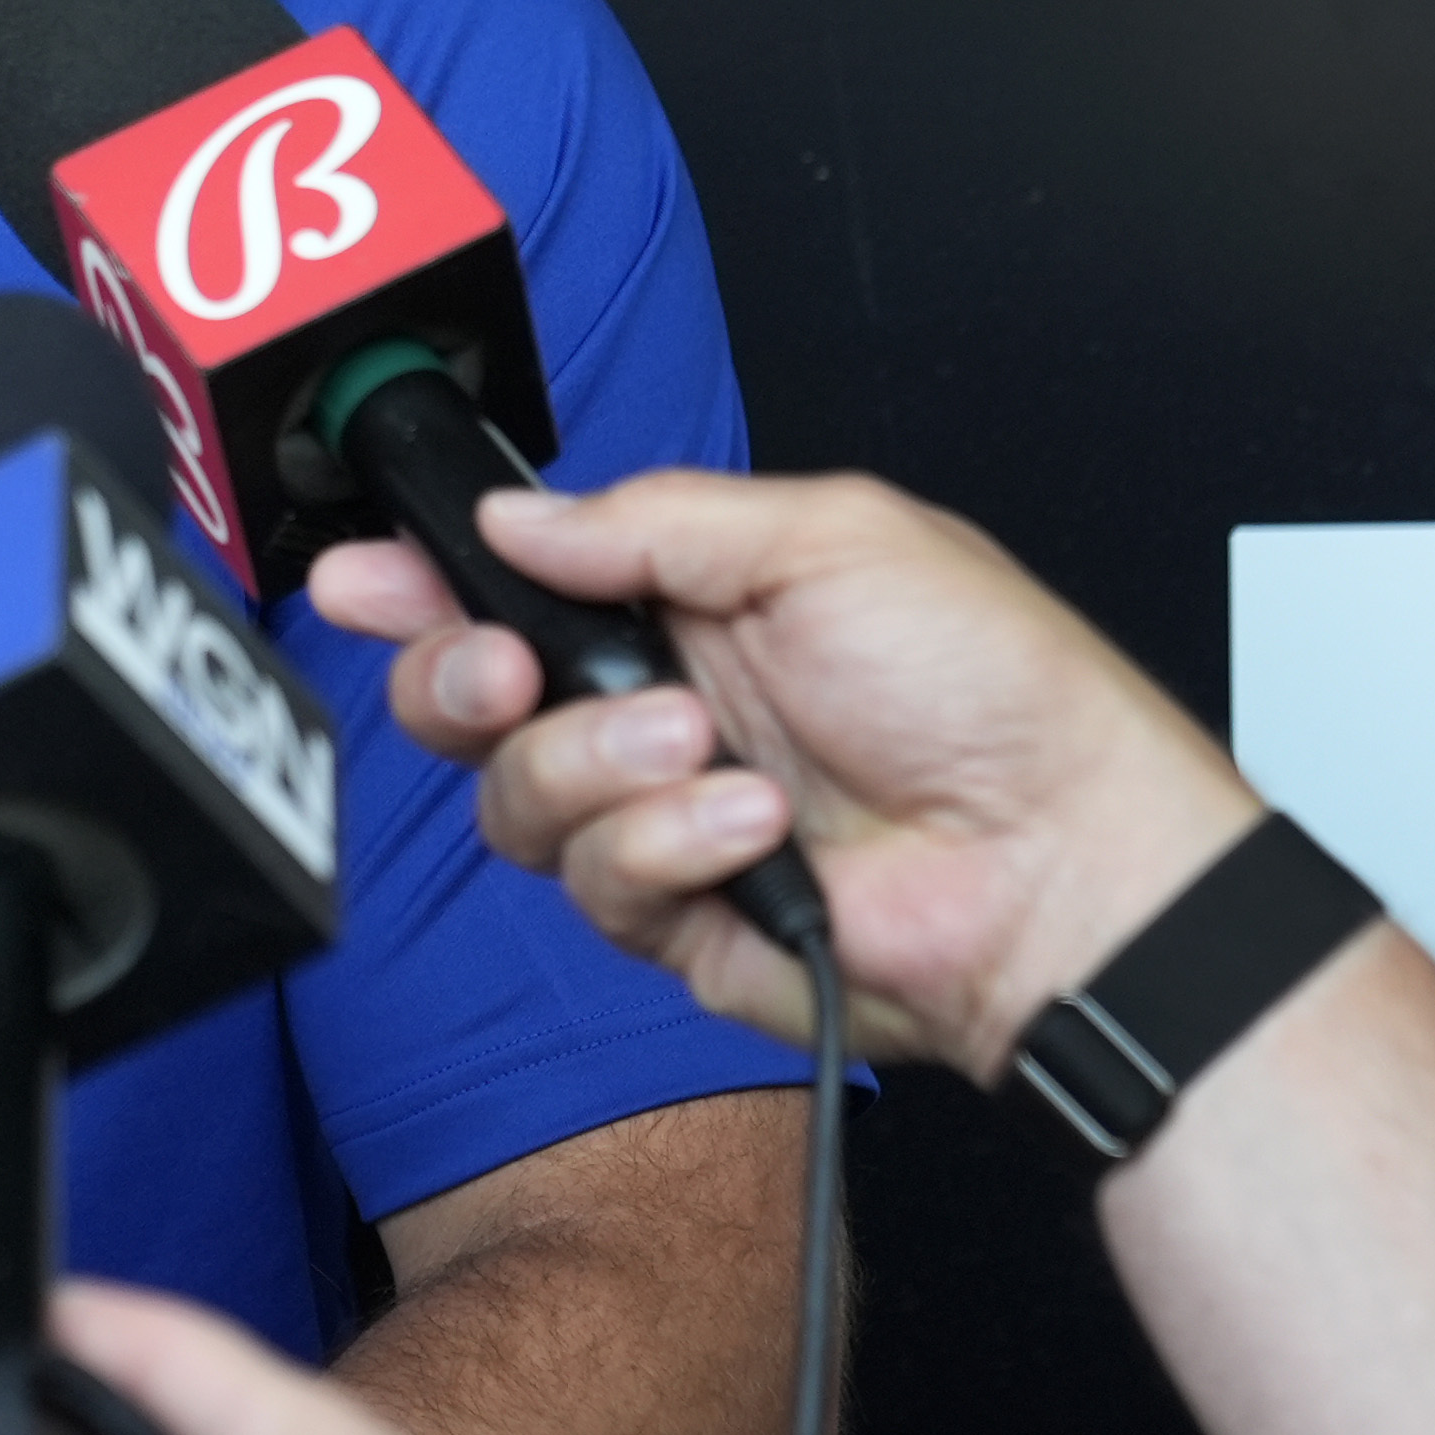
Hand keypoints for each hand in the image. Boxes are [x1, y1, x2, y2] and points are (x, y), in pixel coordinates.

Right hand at [304, 470, 1264, 1077]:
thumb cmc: (998, 690)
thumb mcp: (829, 539)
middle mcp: (660, 707)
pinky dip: (665, 847)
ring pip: (516, 801)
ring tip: (704, 750)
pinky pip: (599, 887)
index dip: (426, 579)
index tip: (367, 576)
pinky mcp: (682, 920)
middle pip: (473, 700)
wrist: (1066, 858)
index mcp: (689, 601)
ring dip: (596, 768)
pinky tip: (750, 828)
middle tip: (507, 671)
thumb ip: (653, 521)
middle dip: (461, 677)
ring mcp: (666, 817)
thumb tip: (519, 514)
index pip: (519, 582)